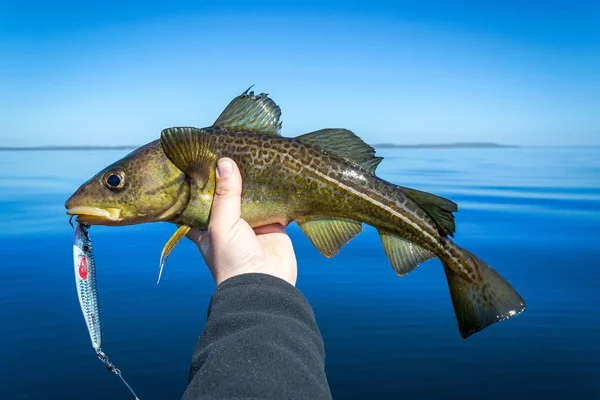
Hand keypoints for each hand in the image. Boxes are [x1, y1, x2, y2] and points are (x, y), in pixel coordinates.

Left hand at [186, 158, 297, 285]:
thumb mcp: (222, 225)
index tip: (196, 158)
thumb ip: (224, 195)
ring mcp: (251, 224)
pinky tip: (276, 172)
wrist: (266, 286)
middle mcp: (227, 224)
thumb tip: (225, 162)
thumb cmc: (232, 260)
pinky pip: (274, 203)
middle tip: (229, 149)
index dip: (196, 182)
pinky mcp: (273, 225)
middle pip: (226, 194)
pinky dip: (276, 191)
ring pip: (251, 196)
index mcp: (206, 226)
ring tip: (253, 154)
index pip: (196, 201)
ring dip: (253, 181)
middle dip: (228, 176)